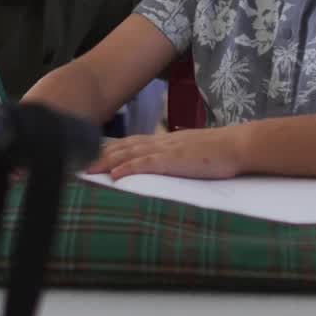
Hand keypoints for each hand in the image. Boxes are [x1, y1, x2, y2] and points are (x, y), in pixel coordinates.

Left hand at [86, 128, 240, 180]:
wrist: (238, 145)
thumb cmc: (219, 151)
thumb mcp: (191, 152)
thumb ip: (174, 157)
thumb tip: (164, 165)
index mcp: (164, 141)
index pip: (130, 143)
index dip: (109, 149)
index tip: (91, 156)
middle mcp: (160, 142)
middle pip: (123, 147)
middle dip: (99, 155)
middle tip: (78, 164)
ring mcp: (166, 149)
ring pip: (130, 153)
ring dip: (106, 161)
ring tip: (88, 170)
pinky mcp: (175, 159)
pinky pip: (147, 163)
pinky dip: (129, 167)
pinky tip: (116, 174)